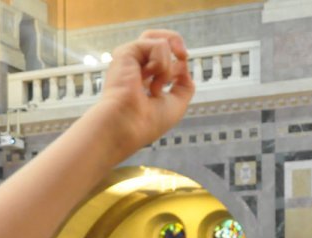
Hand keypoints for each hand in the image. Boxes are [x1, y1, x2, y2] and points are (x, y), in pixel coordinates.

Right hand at [98, 30, 194, 156]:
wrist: (128, 126)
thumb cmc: (146, 122)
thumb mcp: (177, 104)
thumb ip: (185, 85)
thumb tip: (183, 65)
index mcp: (143, 79)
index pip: (163, 58)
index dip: (178, 64)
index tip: (177, 80)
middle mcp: (135, 67)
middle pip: (156, 38)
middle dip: (176, 41)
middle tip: (183, 56)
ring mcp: (130, 59)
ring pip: (160, 41)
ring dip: (167, 65)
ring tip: (158, 84)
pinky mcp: (126, 52)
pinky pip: (158, 45)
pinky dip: (161, 64)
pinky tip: (149, 80)